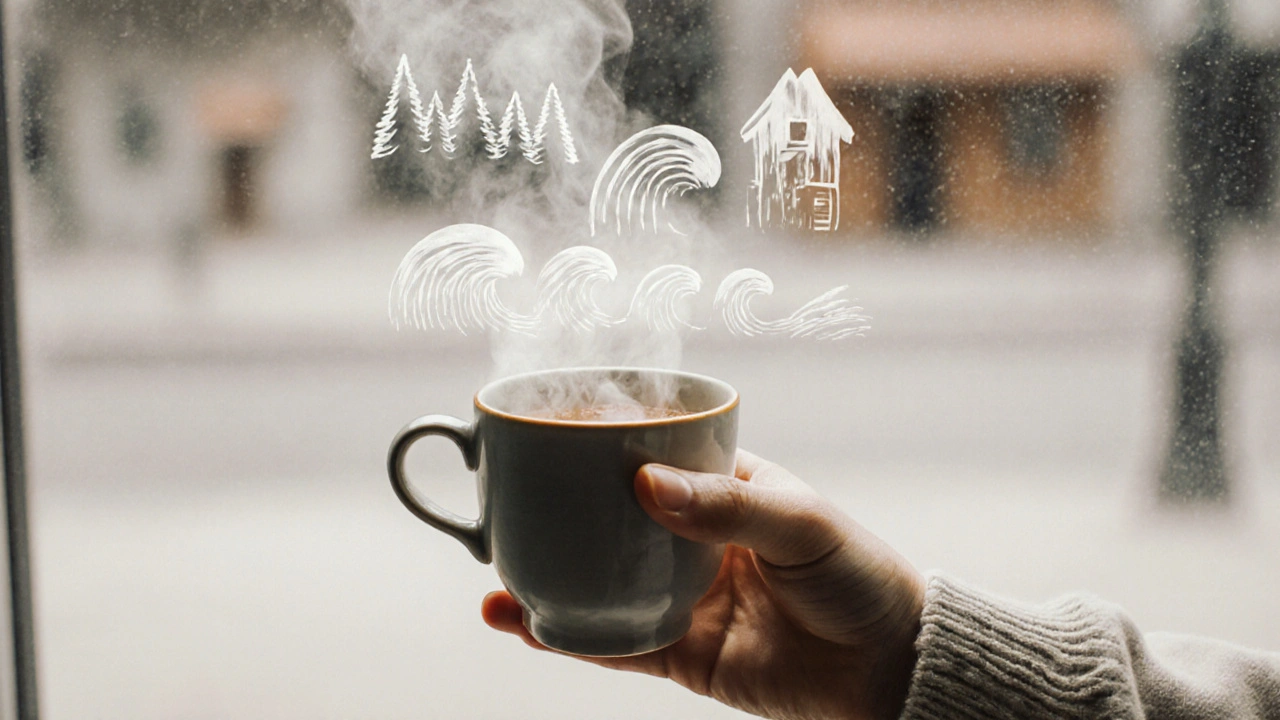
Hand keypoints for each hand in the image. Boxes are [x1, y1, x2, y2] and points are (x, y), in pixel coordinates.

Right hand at [482, 450, 925, 719]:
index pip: (652, 453)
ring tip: (493, 574)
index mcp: (726, 487)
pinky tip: (529, 625)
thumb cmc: (860, 577)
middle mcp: (695, 537)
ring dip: (548, 578)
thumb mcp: (801, 524)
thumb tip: (644, 484)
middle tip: (502, 503)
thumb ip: (726, 505)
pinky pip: (617, 645)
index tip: (545, 431)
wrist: (893, 669)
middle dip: (557, 513)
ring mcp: (685, 596)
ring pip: (601, 582)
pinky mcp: (685, 653)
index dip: (601, 443)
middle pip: (611, 519)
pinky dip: (573, 637)